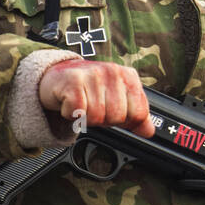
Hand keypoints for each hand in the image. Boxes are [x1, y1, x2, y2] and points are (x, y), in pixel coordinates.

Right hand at [38, 58, 154, 137]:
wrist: (55, 76)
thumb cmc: (88, 89)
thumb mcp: (117, 98)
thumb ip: (135, 114)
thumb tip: (149, 132)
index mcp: (129, 76)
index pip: (140, 113)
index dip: (126, 122)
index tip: (114, 115)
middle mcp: (113, 72)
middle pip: (117, 117)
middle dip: (104, 120)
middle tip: (93, 108)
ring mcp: (93, 75)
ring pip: (97, 117)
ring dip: (86, 119)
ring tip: (82, 106)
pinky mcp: (73, 81)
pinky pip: (78, 113)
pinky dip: (71, 115)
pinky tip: (70, 104)